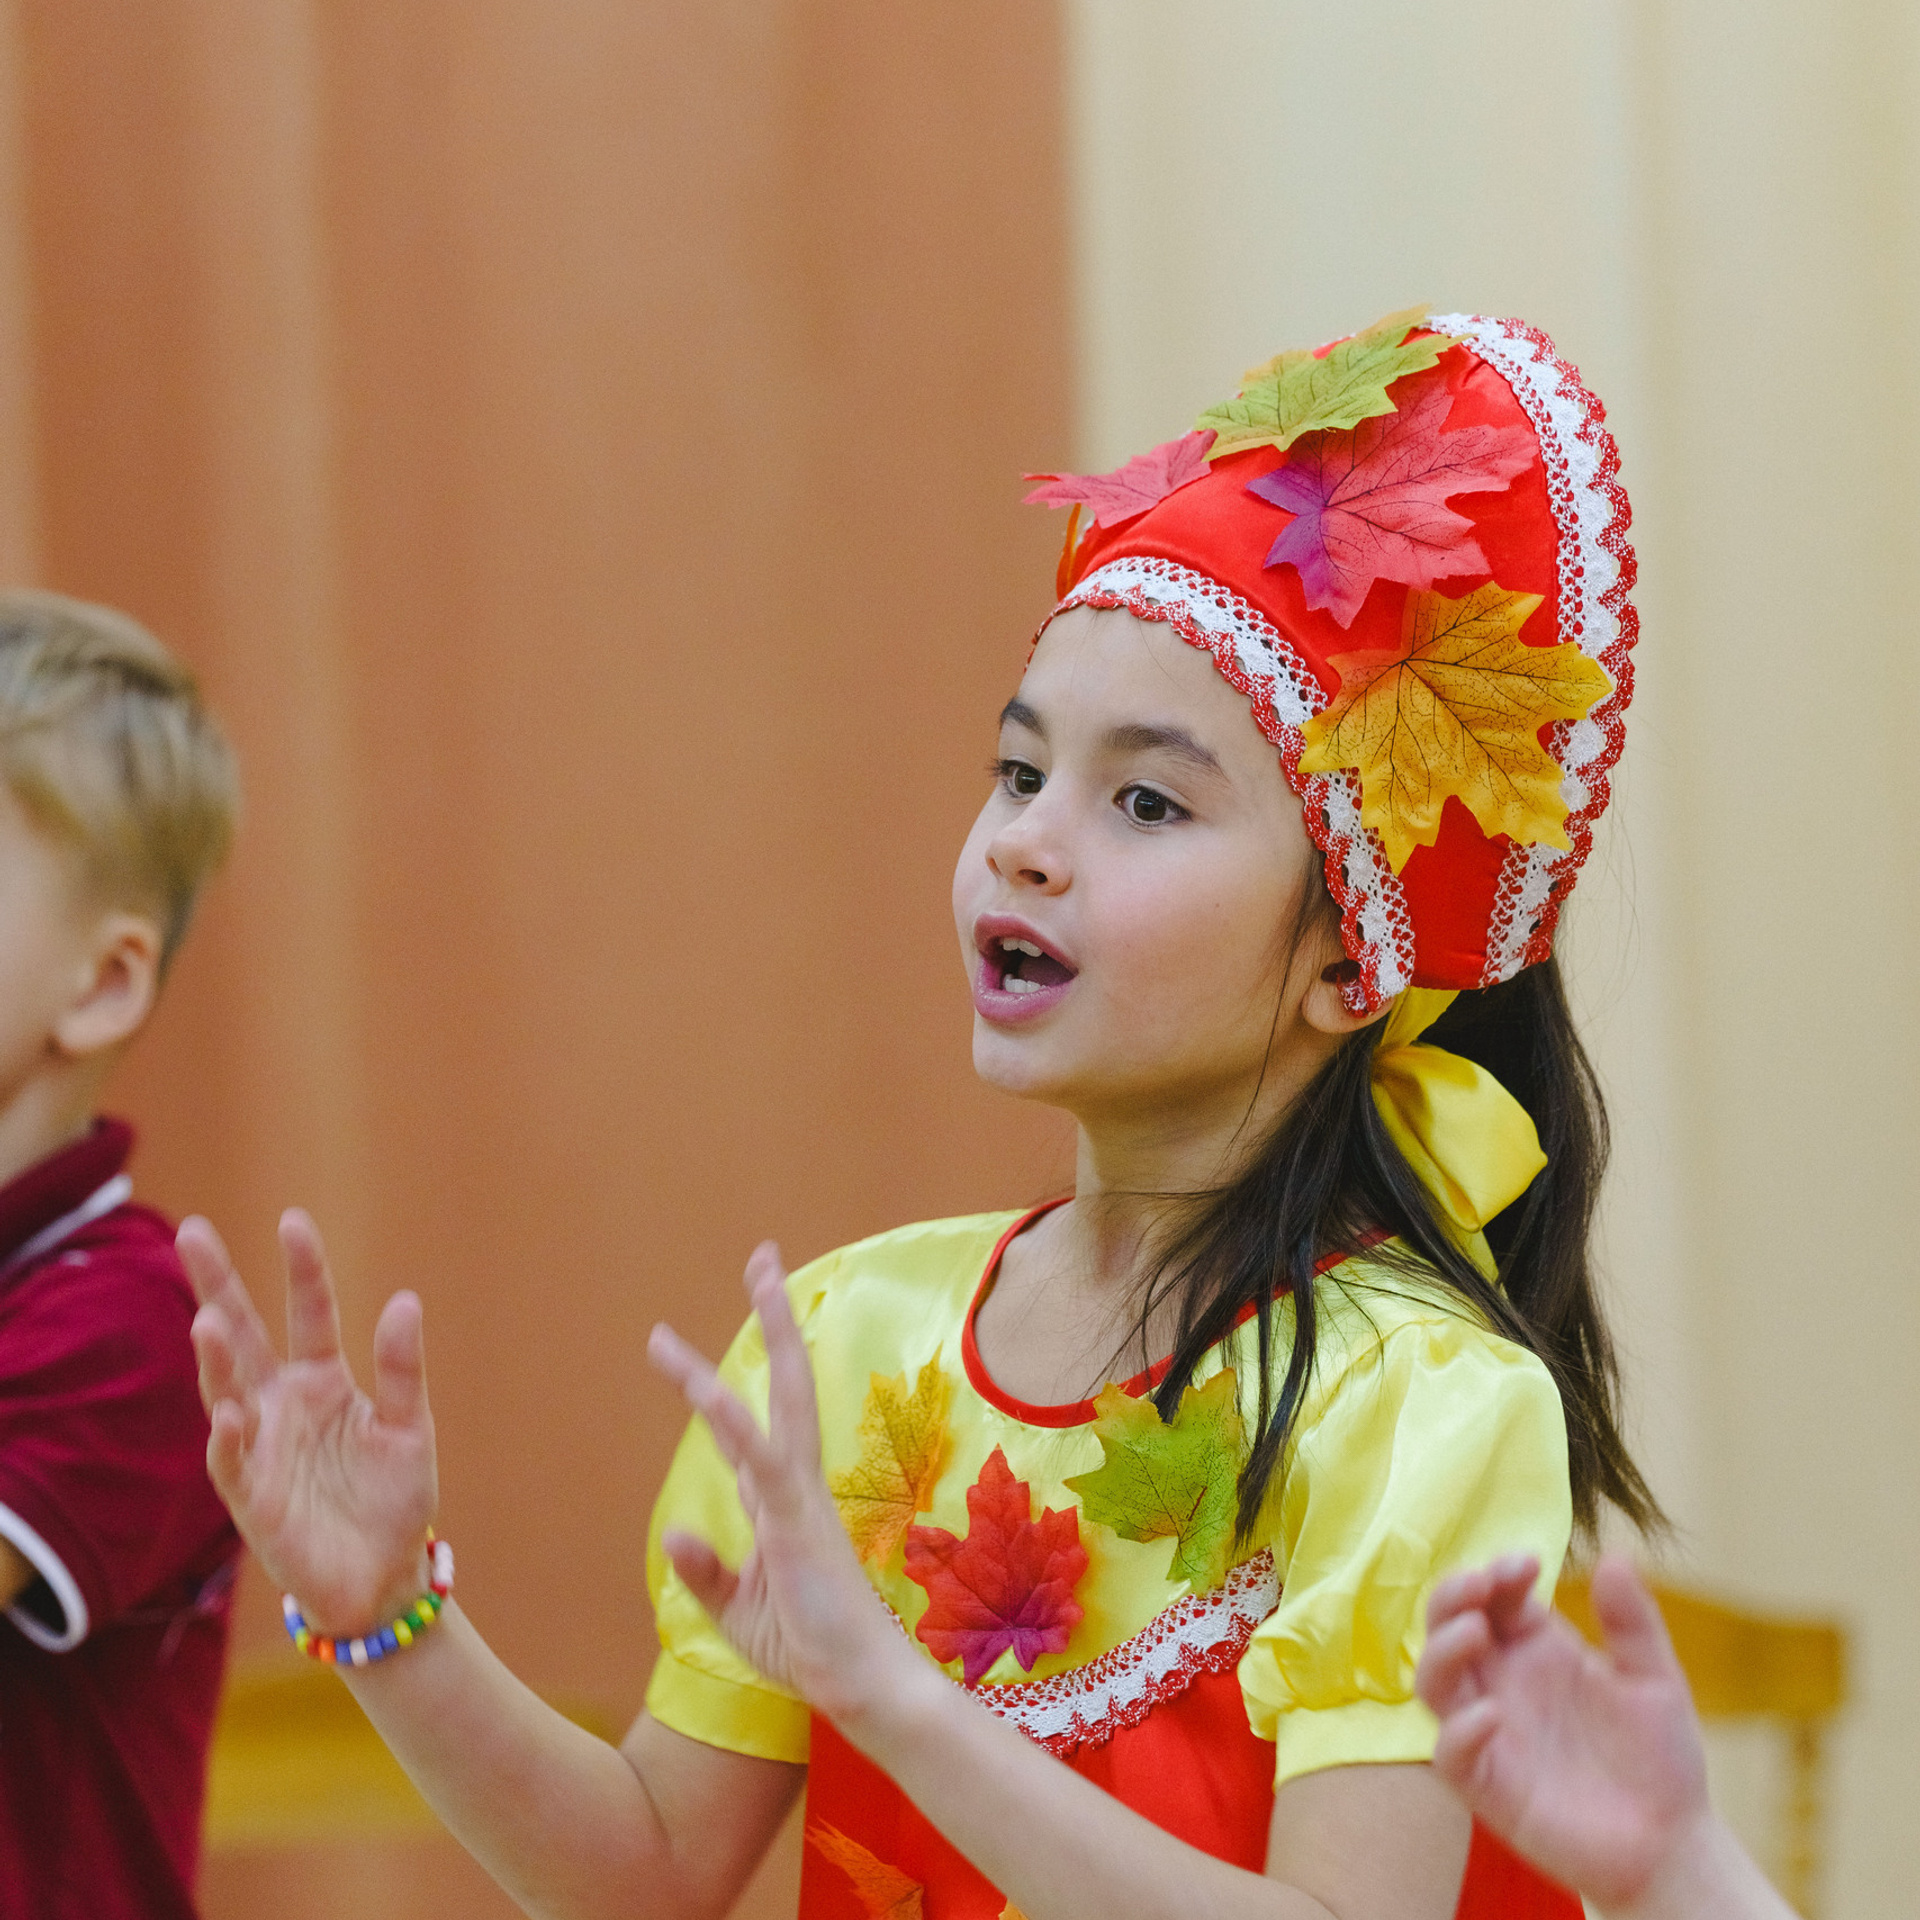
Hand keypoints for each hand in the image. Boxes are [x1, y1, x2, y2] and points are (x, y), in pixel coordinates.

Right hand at [181, 1210, 437, 1636]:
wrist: (384, 1578)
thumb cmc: (394, 1500)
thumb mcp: (409, 1426)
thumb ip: (401, 1370)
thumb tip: (404, 1300)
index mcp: (322, 1382)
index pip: (308, 1313)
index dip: (303, 1269)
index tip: (292, 1220)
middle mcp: (282, 1406)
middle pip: (243, 1336)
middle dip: (217, 1286)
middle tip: (191, 1231)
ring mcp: (262, 1448)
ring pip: (228, 1392)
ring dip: (216, 1359)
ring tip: (209, 1319)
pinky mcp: (253, 1501)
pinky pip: (234, 1464)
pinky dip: (229, 1439)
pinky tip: (230, 1414)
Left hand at [647, 1243, 911, 1730]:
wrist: (859, 1689)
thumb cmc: (809, 1652)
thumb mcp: (737, 1610)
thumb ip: (706, 1570)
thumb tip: (676, 1530)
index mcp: (784, 1501)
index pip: (753, 1423)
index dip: (732, 1377)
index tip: (717, 1335)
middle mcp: (796, 1483)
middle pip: (787, 1381)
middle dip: (775, 1318)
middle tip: (764, 1257)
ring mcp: (801, 1494)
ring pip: (782, 1394)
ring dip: (771, 1331)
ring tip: (759, 1271)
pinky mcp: (799, 1518)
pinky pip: (763, 1455)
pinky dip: (731, 1419)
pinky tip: (703, 1386)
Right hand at [1416, 1553, 1711, 1910]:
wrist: (1671, 1844)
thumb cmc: (1659, 1758)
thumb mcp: (1655, 1680)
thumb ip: (1633, 1622)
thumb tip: (1614, 1556)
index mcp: (1534, 1647)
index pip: (1493, 1594)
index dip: (1497, 1571)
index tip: (1526, 1564)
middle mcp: (1502, 1682)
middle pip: (1445, 1625)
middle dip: (1452, 1595)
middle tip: (1480, 1584)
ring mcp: (1489, 1732)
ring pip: (1431, 1680)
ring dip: (1442, 1649)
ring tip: (1476, 1632)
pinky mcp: (1487, 1785)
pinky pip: (1450, 1753)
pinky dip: (1459, 1730)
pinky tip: (1491, 1715)